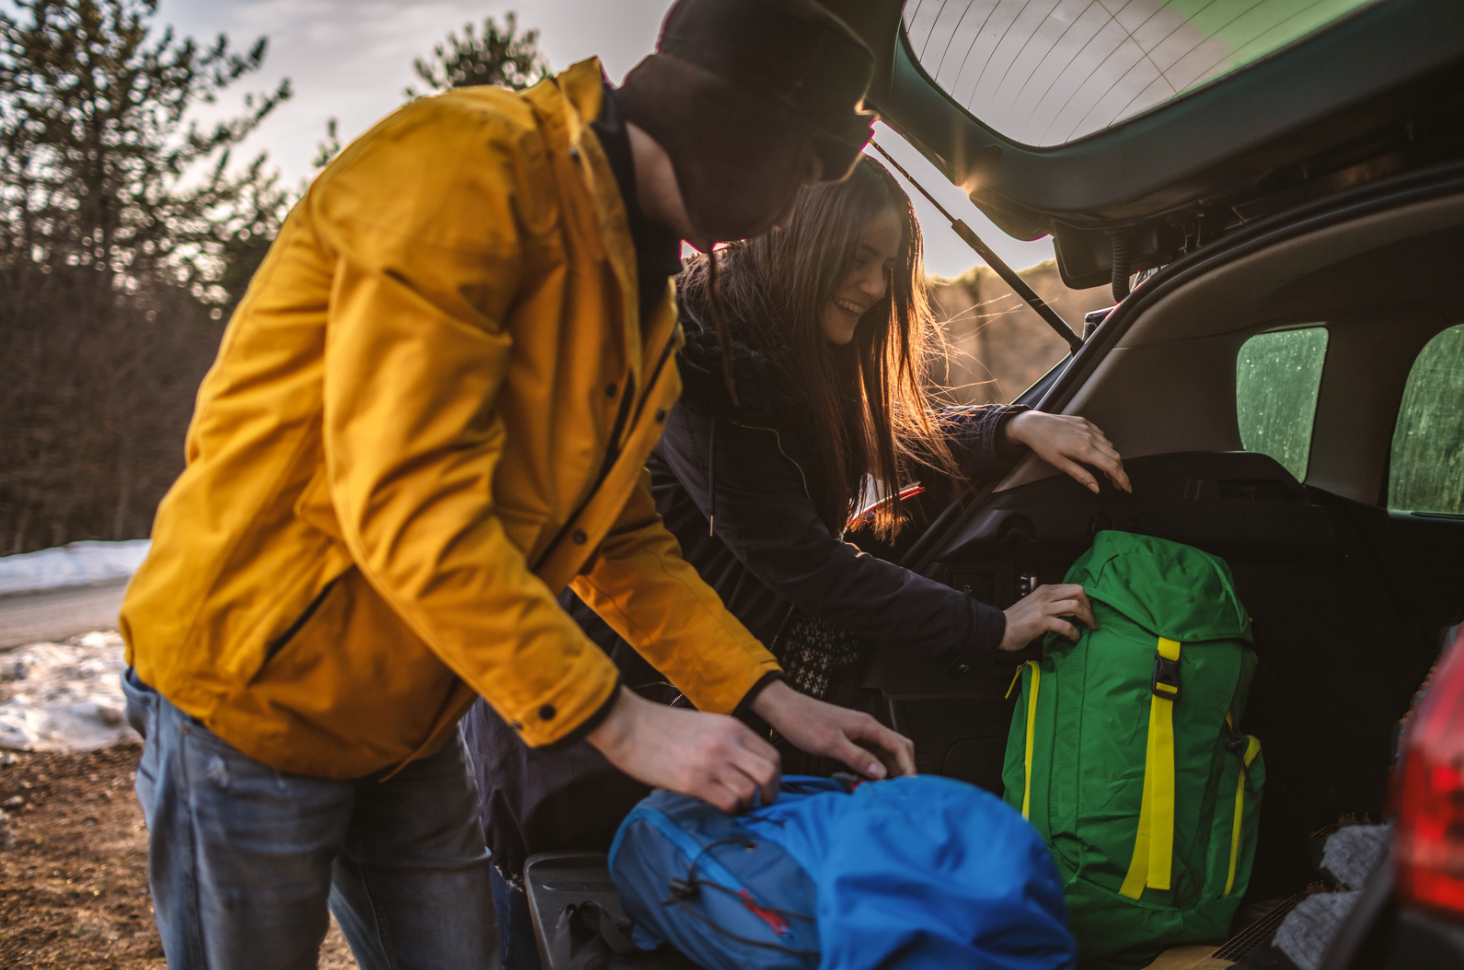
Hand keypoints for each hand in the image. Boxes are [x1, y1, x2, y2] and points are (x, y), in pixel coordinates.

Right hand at [586, 688, 780, 812]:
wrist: (628, 724)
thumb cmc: (660, 725)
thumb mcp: (704, 724)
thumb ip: (726, 742)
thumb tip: (741, 768)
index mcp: (732, 727)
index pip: (772, 756)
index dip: (775, 777)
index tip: (767, 788)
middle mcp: (727, 743)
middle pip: (770, 774)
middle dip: (770, 794)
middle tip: (760, 803)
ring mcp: (712, 762)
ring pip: (751, 792)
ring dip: (747, 805)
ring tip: (735, 806)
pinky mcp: (694, 781)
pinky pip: (728, 803)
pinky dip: (729, 811)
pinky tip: (718, 808)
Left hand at [750, 679, 914, 779]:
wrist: (784, 709)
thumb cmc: (803, 721)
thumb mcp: (830, 744)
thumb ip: (857, 758)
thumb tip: (881, 772)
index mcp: (867, 726)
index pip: (900, 746)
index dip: (909, 766)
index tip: (911, 786)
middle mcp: (866, 727)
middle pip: (897, 748)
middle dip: (904, 768)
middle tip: (901, 790)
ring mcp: (858, 732)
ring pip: (884, 752)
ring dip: (890, 769)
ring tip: (888, 789)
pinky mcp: (849, 738)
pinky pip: (870, 753)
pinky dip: (875, 767)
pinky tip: (870, 779)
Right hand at [1000, 583, 1097, 650]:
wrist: (999, 629)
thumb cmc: (1017, 620)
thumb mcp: (1036, 605)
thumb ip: (1053, 604)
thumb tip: (1072, 611)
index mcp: (1045, 589)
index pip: (1074, 587)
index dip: (1086, 600)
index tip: (1088, 612)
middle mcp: (1045, 595)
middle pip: (1078, 592)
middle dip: (1089, 607)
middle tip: (1091, 620)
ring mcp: (1043, 607)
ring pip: (1075, 606)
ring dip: (1087, 619)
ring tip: (1089, 629)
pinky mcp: (1041, 621)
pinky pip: (1066, 626)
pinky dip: (1074, 633)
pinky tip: (1075, 639)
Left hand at [1006, 411, 1131, 493]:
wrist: (1034, 425)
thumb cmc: (1043, 444)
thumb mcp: (1060, 464)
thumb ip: (1081, 476)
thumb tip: (1096, 487)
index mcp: (1084, 449)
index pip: (1112, 466)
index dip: (1122, 479)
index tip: (1126, 488)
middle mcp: (1090, 436)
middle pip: (1115, 456)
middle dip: (1120, 472)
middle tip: (1117, 484)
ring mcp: (1089, 428)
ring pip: (1110, 446)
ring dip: (1112, 460)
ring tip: (1106, 472)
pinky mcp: (1086, 422)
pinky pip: (1102, 436)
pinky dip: (1105, 447)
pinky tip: (1098, 454)